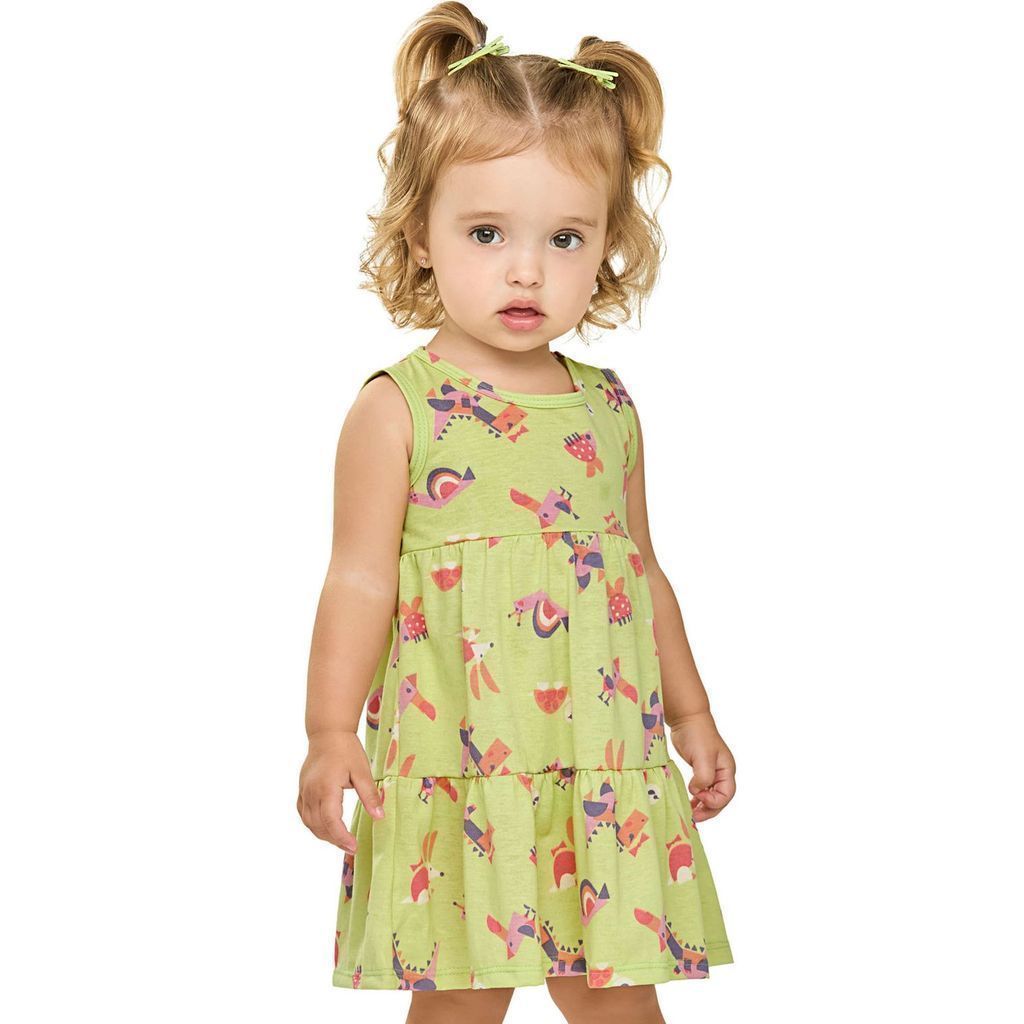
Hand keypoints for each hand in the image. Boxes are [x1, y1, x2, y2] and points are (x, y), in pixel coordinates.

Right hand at [296, 731, 384, 851]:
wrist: (328, 732)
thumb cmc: (347, 749)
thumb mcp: (362, 771)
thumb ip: (369, 795)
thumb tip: (380, 817)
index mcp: (326, 788)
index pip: (330, 821)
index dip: (341, 837)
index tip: (353, 847)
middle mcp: (311, 792)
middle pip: (318, 825)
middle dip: (334, 840)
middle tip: (351, 847)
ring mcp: (304, 791)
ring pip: (309, 822)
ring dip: (323, 834)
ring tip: (341, 840)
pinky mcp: (302, 789)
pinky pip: (303, 813)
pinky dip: (313, 824)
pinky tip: (324, 828)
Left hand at [667, 710, 736, 822]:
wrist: (687, 719)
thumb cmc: (697, 734)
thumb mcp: (702, 756)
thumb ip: (703, 777)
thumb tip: (697, 792)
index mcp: (727, 770)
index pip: (726, 795)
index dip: (713, 801)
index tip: (697, 796)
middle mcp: (722, 773)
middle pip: (720, 799)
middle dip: (708, 809)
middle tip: (694, 817)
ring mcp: (712, 772)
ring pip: (711, 796)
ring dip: (702, 806)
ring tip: (691, 814)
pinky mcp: (700, 770)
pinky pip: (703, 789)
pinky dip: (697, 798)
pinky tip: (689, 803)